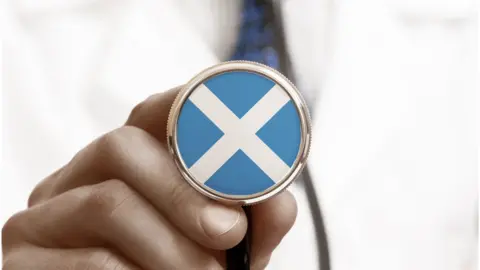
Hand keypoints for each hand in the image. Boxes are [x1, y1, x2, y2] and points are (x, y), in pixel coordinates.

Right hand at [2, 87, 296, 269]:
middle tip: (229, 233)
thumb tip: (277, 200)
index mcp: (126, 162)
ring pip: (106, 203)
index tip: (232, 131)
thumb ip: (253, 219)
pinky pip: (87, 260)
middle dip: (184, 191)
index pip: (150, 112)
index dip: (188, 107)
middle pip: (122, 146)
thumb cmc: (179, 269)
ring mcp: (46, 214)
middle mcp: (79, 175)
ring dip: (169, 245)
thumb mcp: (224, 244)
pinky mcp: (23, 258)